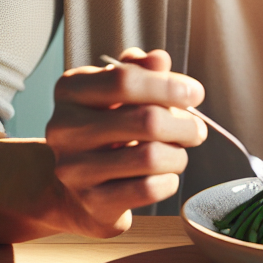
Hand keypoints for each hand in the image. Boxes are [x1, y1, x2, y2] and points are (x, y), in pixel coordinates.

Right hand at [45, 47, 205, 236]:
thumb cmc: (104, 128)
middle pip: (146, 120)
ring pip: (151, 157)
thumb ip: (138, 71)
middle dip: (184, 124)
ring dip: (178, 155)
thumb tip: (159, 59)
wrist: (71, 188)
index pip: (124, 79)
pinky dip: (169, 181)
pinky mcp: (91, 203)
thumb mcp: (115, 92)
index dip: (168, 85)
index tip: (195, 94)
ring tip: (179, 153)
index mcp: (71, 90)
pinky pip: (148, 189)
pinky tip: (166, 175)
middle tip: (196, 130)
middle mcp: (65, 128)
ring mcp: (75, 168)